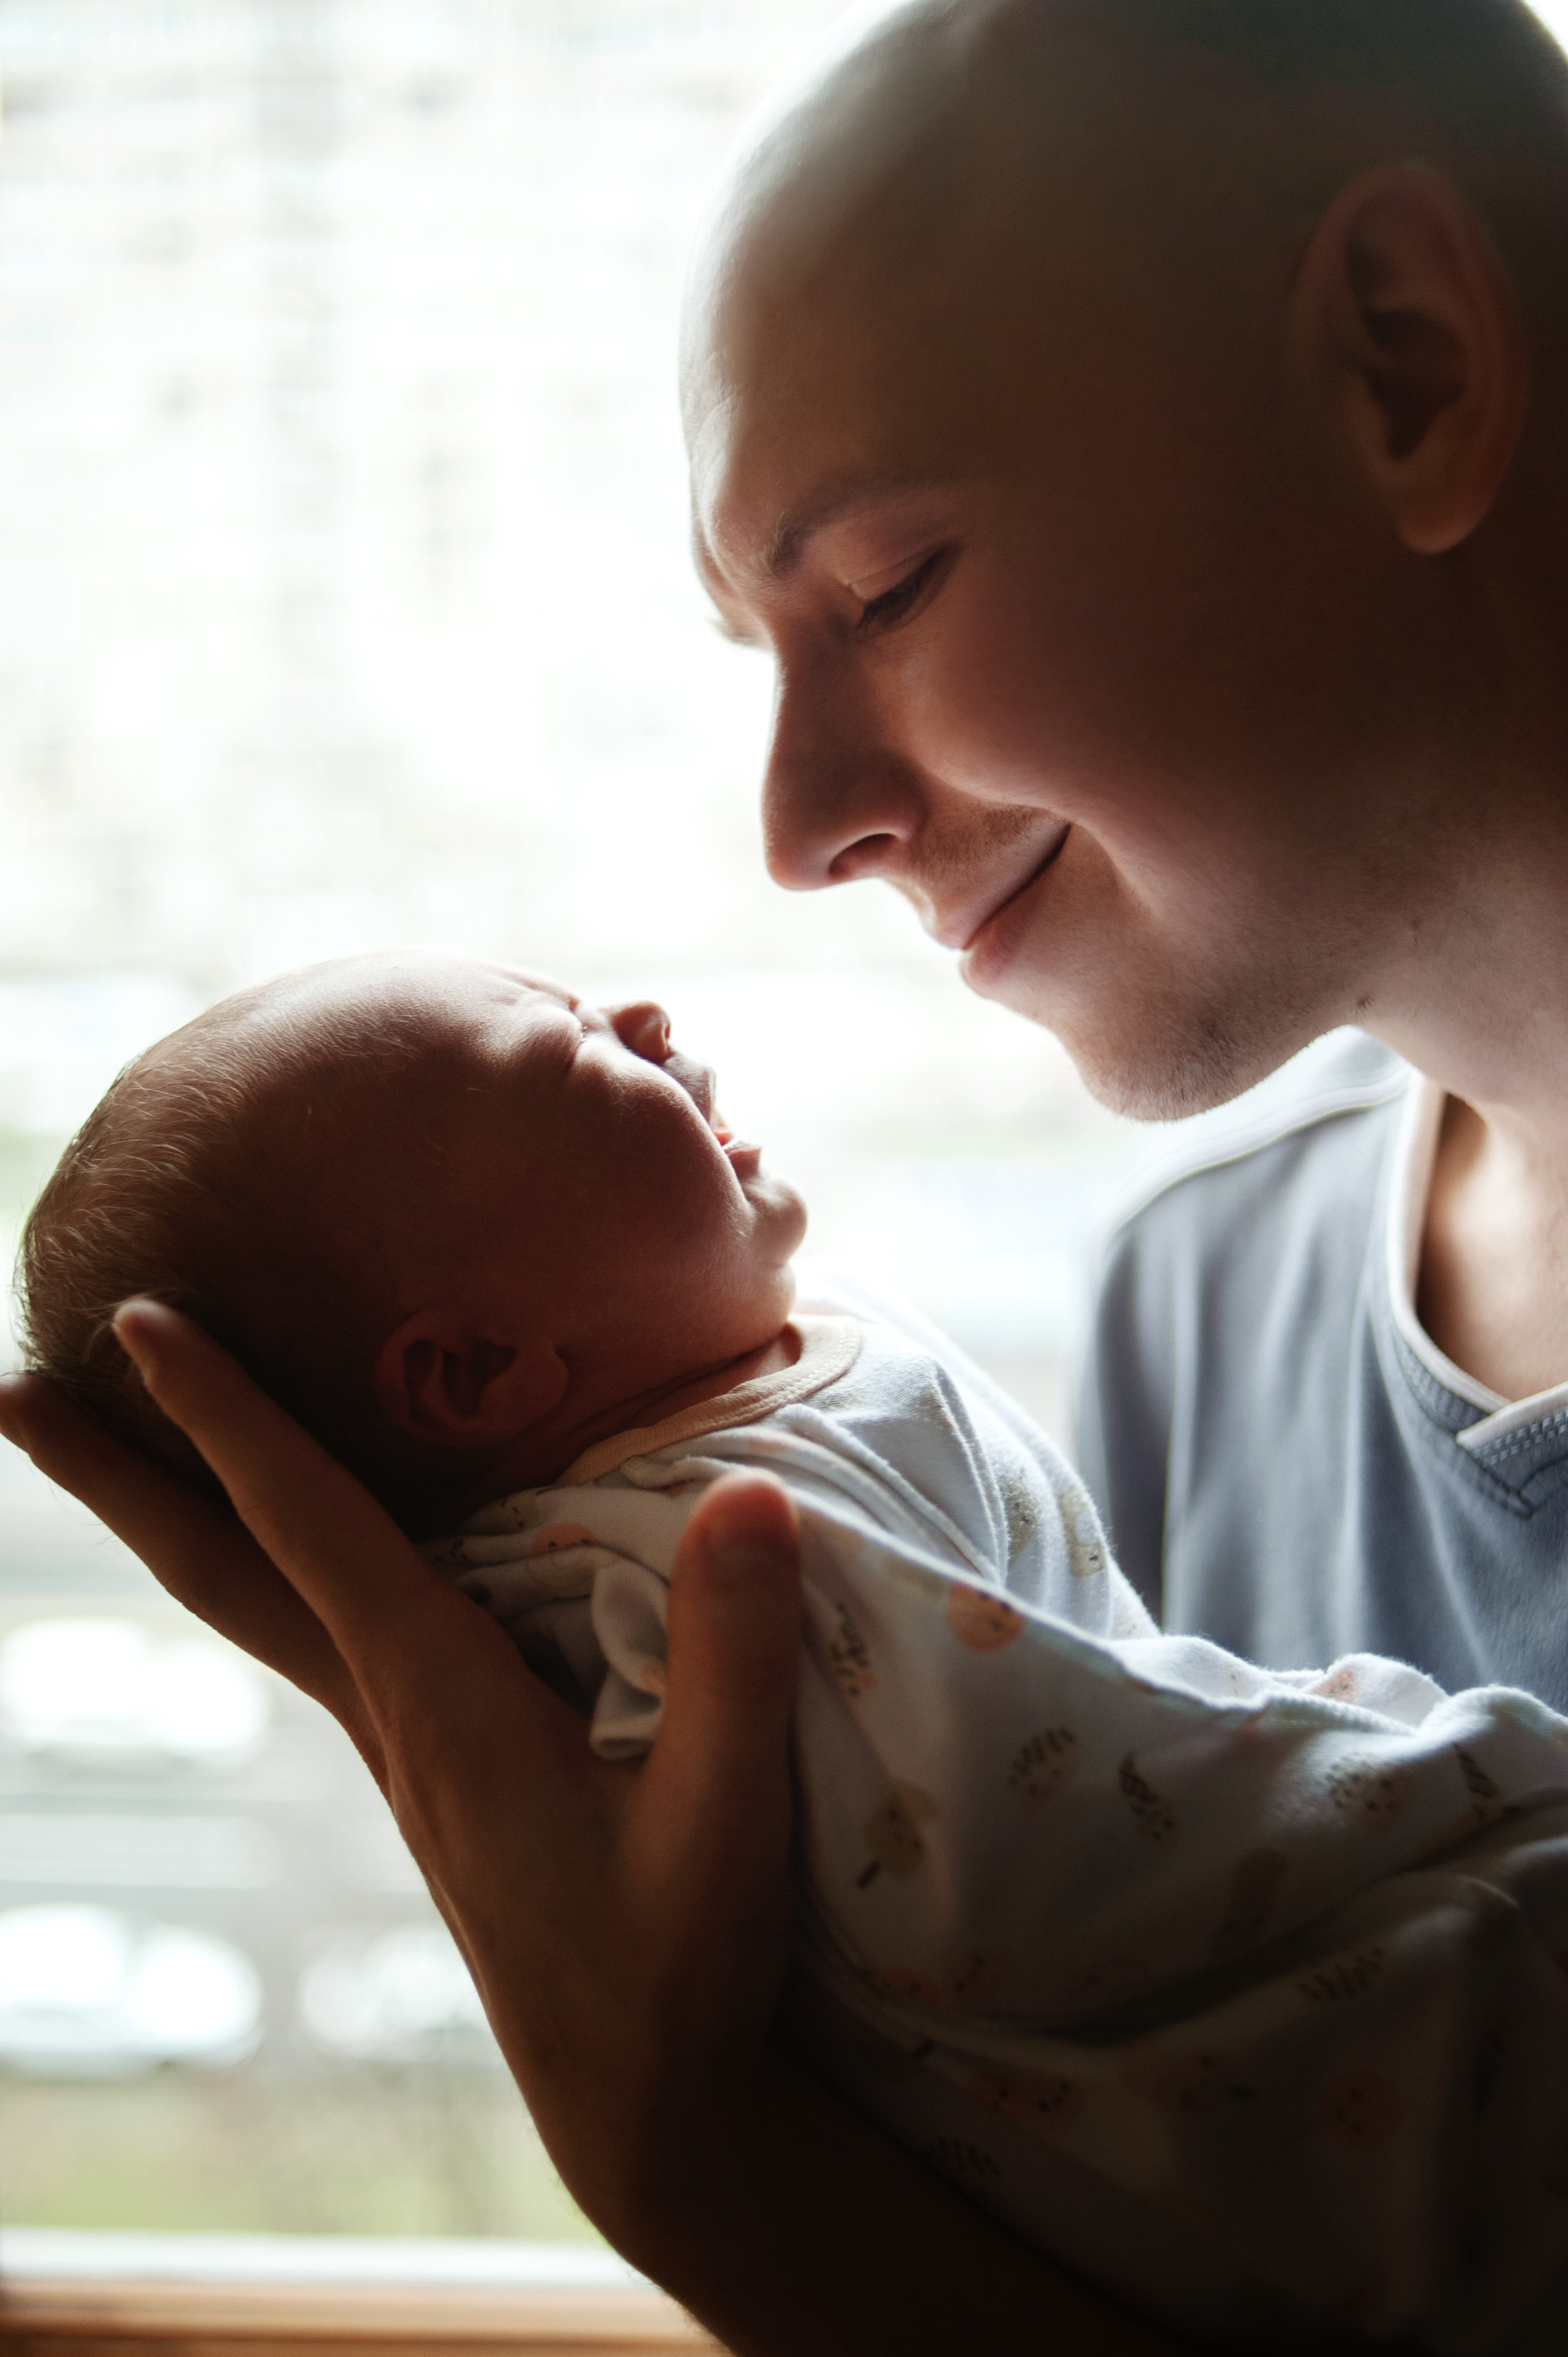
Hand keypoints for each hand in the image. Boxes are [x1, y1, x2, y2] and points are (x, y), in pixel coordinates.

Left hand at [0, 1312, 1182, 2354]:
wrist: (643, 2109)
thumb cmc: (678, 1974)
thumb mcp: (722, 1827)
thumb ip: (733, 1660)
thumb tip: (751, 1494)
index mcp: (441, 1707)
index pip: (311, 1530)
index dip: (226, 1419)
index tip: (139, 1322)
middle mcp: (393, 1715)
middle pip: (224, 1573)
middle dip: (121, 1477)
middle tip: (11, 1391)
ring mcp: (404, 1748)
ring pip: (262, 1604)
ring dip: (183, 1514)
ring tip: (120, 1442)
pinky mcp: (439, 1767)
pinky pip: (327, 1630)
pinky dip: (276, 1559)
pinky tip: (300, 1545)